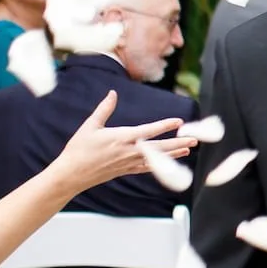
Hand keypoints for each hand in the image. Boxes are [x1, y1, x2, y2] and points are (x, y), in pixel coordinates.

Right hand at [44, 93, 190, 199]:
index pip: (148, 131)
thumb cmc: (79, 149)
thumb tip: (113, 93)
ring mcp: (129, 163)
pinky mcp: (126, 170)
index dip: (165, 125)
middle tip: (194, 139)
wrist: (72, 174)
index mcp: (121, 138)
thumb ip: (104, 109)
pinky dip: (161, 165)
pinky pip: (148, 167)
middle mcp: (129, 151)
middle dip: (178, 142)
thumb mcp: (90, 126)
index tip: (179, 121)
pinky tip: (170, 162)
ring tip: (189, 149)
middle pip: (159, 147)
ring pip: (157, 159)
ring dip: (174, 154)